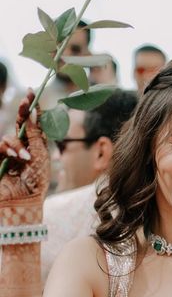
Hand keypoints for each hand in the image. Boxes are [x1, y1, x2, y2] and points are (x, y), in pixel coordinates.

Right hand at [0, 90, 49, 215]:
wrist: (24, 203)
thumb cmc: (36, 182)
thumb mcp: (40, 156)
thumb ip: (35, 136)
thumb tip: (33, 113)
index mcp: (35, 147)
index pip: (33, 124)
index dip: (31, 109)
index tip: (31, 93)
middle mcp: (21, 148)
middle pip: (19, 125)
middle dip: (22, 112)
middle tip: (26, 100)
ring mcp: (7, 155)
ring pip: (8, 137)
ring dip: (16, 145)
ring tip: (25, 158)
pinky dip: (7, 149)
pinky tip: (15, 157)